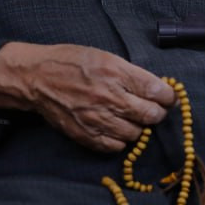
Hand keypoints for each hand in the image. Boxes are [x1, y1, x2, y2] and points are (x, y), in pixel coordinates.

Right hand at [0, 42, 175, 152]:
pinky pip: (115, 147)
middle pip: (151, 115)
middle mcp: (109, 97)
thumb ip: (131, 73)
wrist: (36, 78)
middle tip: (152, 109)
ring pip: (135, 134)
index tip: (168, 97)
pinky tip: (115, 128)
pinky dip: (120, 140)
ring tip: (130, 118)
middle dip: (157, 113)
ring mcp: (97, 119)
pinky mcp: (85, 134)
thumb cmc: (70, 62)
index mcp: (116, 73)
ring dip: (137, 127)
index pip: (157, 91)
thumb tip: (156, 88)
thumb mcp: (105, 57)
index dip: (168, 96)